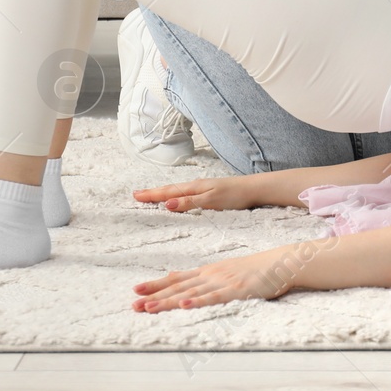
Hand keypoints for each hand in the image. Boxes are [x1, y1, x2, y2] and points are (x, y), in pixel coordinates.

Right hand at [132, 174, 260, 212]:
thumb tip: (167, 204)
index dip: (151, 195)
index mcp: (194, 187)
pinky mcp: (209, 192)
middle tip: (136, 194)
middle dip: (153, 192)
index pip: (168, 192)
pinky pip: (186, 193)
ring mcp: (203, 188)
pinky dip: (175, 195)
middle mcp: (196, 186)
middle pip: (170, 189)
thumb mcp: (211, 201)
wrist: (255, 189)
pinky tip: (176, 198)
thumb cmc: (235, 195)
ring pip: (177, 190)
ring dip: (162, 193)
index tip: (136, 196)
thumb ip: (189, 203)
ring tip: (151, 195)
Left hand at [132, 247, 295, 312]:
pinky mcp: (236, 291)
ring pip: (191, 293)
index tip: (137, 290)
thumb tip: (185, 284)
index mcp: (208, 271)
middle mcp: (211, 275)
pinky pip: (214, 298)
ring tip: (149, 307)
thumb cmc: (255, 269)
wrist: (280, 262)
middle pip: (178, 287)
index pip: (177, 278)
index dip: (156, 284)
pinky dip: (198, 302)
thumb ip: (206, 279)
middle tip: (134, 304)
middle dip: (155, 296)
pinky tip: (184, 305)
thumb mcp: (226, 272)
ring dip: (169, 301)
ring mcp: (222, 282)